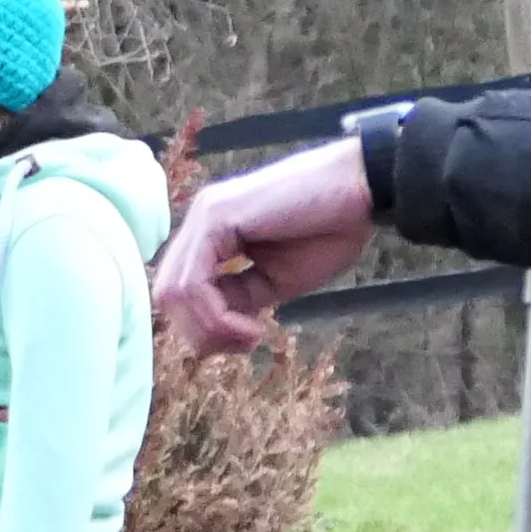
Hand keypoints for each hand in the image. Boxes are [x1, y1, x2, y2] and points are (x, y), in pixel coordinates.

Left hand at [154, 138, 383, 356]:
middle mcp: (199, 224)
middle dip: (202, 333)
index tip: (247, 339)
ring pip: (173, 293)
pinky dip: (216, 316)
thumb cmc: (330, 229)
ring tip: (251, 335)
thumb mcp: (275, 280)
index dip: (205, 327)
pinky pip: (192, 283)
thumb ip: (239, 297)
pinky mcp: (215, 217)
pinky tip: (251, 325)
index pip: (181, 292)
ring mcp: (203, 217)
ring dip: (210, 329)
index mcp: (211, 237)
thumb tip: (212, 325)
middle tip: (245, 342)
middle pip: (168, 295)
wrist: (362, 189)